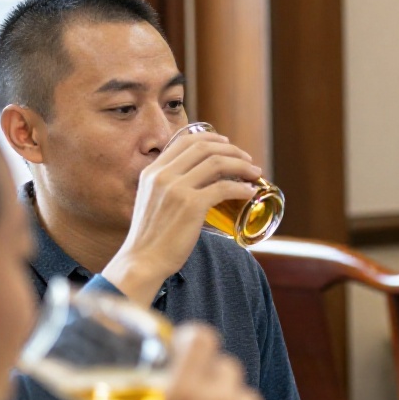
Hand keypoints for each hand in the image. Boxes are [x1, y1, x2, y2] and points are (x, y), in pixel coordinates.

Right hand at [104, 128, 260, 301]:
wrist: (143, 260)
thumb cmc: (152, 237)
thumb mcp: (153, 200)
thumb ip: (168, 187)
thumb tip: (195, 182)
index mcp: (152, 171)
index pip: (184, 140)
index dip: (211, 139)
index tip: (227, 144)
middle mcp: (162, 175)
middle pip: (204, 148)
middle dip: (232, 150)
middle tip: (248, 159)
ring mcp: (177, 189)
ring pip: (217, 163)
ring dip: (242, 165)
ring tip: (255, 173)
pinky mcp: (191, 205)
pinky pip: (224, 188)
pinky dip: (241, 188)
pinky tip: (250, 192)